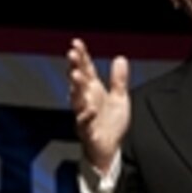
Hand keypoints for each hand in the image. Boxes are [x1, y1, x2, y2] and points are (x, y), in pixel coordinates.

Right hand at [67, 38, 130, 172]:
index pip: (85, 69)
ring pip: (77, 99)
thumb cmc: (111, 124)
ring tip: (76, 75)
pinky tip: (90, 109)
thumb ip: (118, 80)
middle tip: (71, 55)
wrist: (109, 149)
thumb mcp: (120, 98)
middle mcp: (86, 100)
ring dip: (76, 87)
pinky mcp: (88, 130)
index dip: (81, 56)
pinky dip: (86, 116)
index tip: (76, 43)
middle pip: (78, 81)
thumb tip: (120, 58)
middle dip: (74, 67)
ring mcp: (84, 114)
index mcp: (93, 90)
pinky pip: (85, 122)